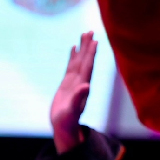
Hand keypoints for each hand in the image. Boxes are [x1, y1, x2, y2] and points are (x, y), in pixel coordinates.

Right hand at [51, 32, 97, 152]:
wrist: (65, 128)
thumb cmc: (68, 122)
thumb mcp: (72, 112)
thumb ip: (79, 99)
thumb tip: (85, 86)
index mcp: (83, 86)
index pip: (88, 67)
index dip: (91, 54)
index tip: (95, 41)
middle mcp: (81, 81)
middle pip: (86, 60)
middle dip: (88, 46)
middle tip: (90, 31)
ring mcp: (75, 82)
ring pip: (79, 61)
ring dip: (82, 48)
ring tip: (84, 34)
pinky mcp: (67, 84)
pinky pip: (71, 66)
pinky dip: (73, 56)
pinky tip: (74, 47)